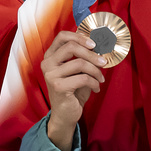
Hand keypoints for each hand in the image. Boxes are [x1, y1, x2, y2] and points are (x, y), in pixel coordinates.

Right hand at [42, 30, 106, 150]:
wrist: (66, 114)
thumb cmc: (73, 91)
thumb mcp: (77, 71)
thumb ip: (82, 57)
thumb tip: (99, 46)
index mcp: (50, 56)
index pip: (62, 36)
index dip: (79, 37)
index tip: (94, 44)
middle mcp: (47, 64)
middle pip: (71, 47)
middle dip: (91, 54)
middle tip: (103, 62)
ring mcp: (51, 75)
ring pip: (80, 63)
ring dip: (95, 71)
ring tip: (100, 78)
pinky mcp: (58, 86)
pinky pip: (83, 78)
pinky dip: (94, 82)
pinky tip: (96, 88)